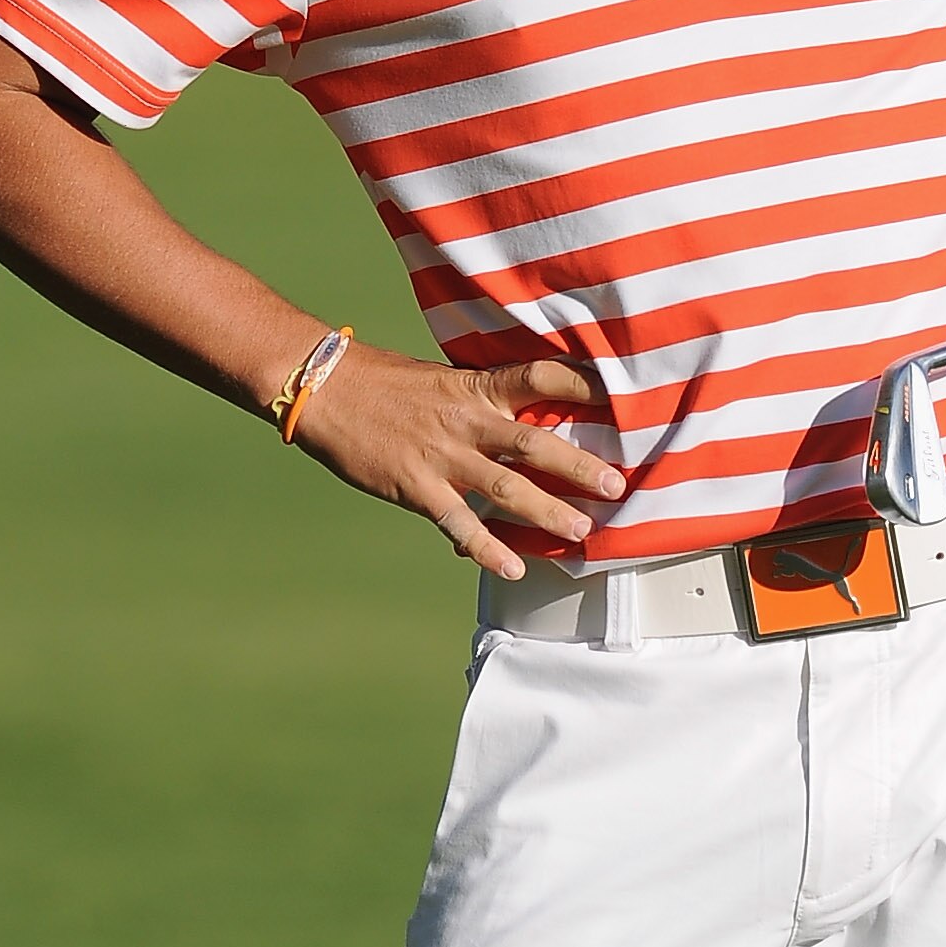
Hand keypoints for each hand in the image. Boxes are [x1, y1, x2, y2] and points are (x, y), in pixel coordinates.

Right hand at [289, 344, 624, 575]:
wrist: (327, 390)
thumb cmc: (386, 386)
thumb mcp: (443, 382)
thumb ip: (483, 406)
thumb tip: (526, 430)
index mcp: (477, 387)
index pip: (538, 377)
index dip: (579, 384)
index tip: (618, 396)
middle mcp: (467, 420)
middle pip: (533, 442)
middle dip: (578, 465)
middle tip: (616, 486)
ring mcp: (443, 455)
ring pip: (506, 487)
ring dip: (547, 512)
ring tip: (582, 533)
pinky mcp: (417, 486)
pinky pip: (460, 523)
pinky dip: (488, 549)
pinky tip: (515, 568)